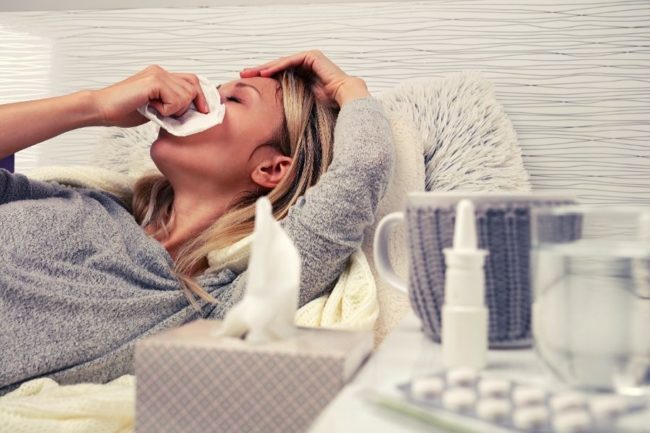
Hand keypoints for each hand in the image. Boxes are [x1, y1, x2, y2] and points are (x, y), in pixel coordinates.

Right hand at [91, 65, 209, 127]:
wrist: (102, 109)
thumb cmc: (125, 111)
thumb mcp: (156, 108)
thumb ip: (172, 104)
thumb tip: (194, 111)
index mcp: (161, 75)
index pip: (192, 81)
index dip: (201, 96)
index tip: (204, 111)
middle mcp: (161, 71)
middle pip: (194, 85)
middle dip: (192, 104)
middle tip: (175, 115)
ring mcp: (157, 74)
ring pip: (187, 94)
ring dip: (176, 109)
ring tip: (158, 111)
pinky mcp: (153, 81)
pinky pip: (176, 99)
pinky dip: (168, 110)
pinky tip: (152, 109)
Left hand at [239, 50, 368, 107]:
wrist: (346, 99)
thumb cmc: (329, 107)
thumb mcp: (304, 105)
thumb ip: (292, 105)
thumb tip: (278, 122)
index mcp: (304, 75)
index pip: (281, 74)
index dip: (265, 78)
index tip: (250, 83)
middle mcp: (306, 64)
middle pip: (279, 66)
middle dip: (260, 70)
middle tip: (243, 74)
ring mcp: (309, 58)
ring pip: (282, 62)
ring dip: (265, 67)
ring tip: (250, 72)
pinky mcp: (311, 56)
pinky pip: (290, 61)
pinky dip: (277, 66)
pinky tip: (264, 72)